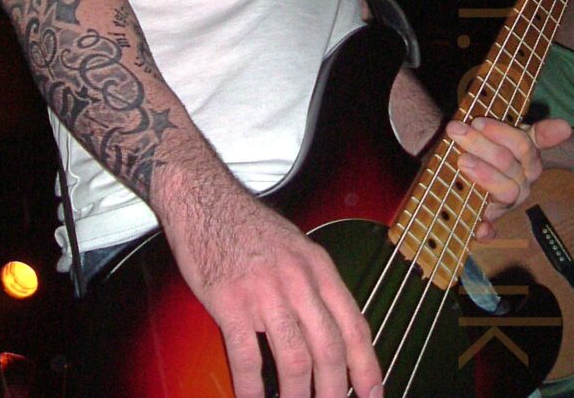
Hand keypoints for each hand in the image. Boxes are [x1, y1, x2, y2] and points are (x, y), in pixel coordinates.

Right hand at [168, 189, 382, 397]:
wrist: (205, 199)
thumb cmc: (248, 226)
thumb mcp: (295, 247)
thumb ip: (315, 286)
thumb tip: (333, 331)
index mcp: (318, 267)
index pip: (354, 324)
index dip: (367, 365)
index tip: (373, 394)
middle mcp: (298, 280)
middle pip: (329, 348)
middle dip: (334, 391)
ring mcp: (265, 291)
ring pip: (296, 359)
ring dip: (297, 397)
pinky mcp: (230, 301)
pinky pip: (248, 358)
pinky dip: (252, 390)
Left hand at [446, 116, 571, 239]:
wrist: (474, 170)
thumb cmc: (491, 149)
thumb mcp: (507, 135)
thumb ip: (536, 132)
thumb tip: (566, 127)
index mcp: (529, 159)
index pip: (522, 144)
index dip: (501, 133)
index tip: (477, 121)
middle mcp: (522, 182)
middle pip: (507, 162)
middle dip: (480, 144)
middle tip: (454, 130)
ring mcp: (508, 202)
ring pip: (504, 189)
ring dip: (483, 174)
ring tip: (461, 160)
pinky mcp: (492, 219)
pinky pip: (492, 228)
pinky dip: (487, 229)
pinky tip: (481, 228)